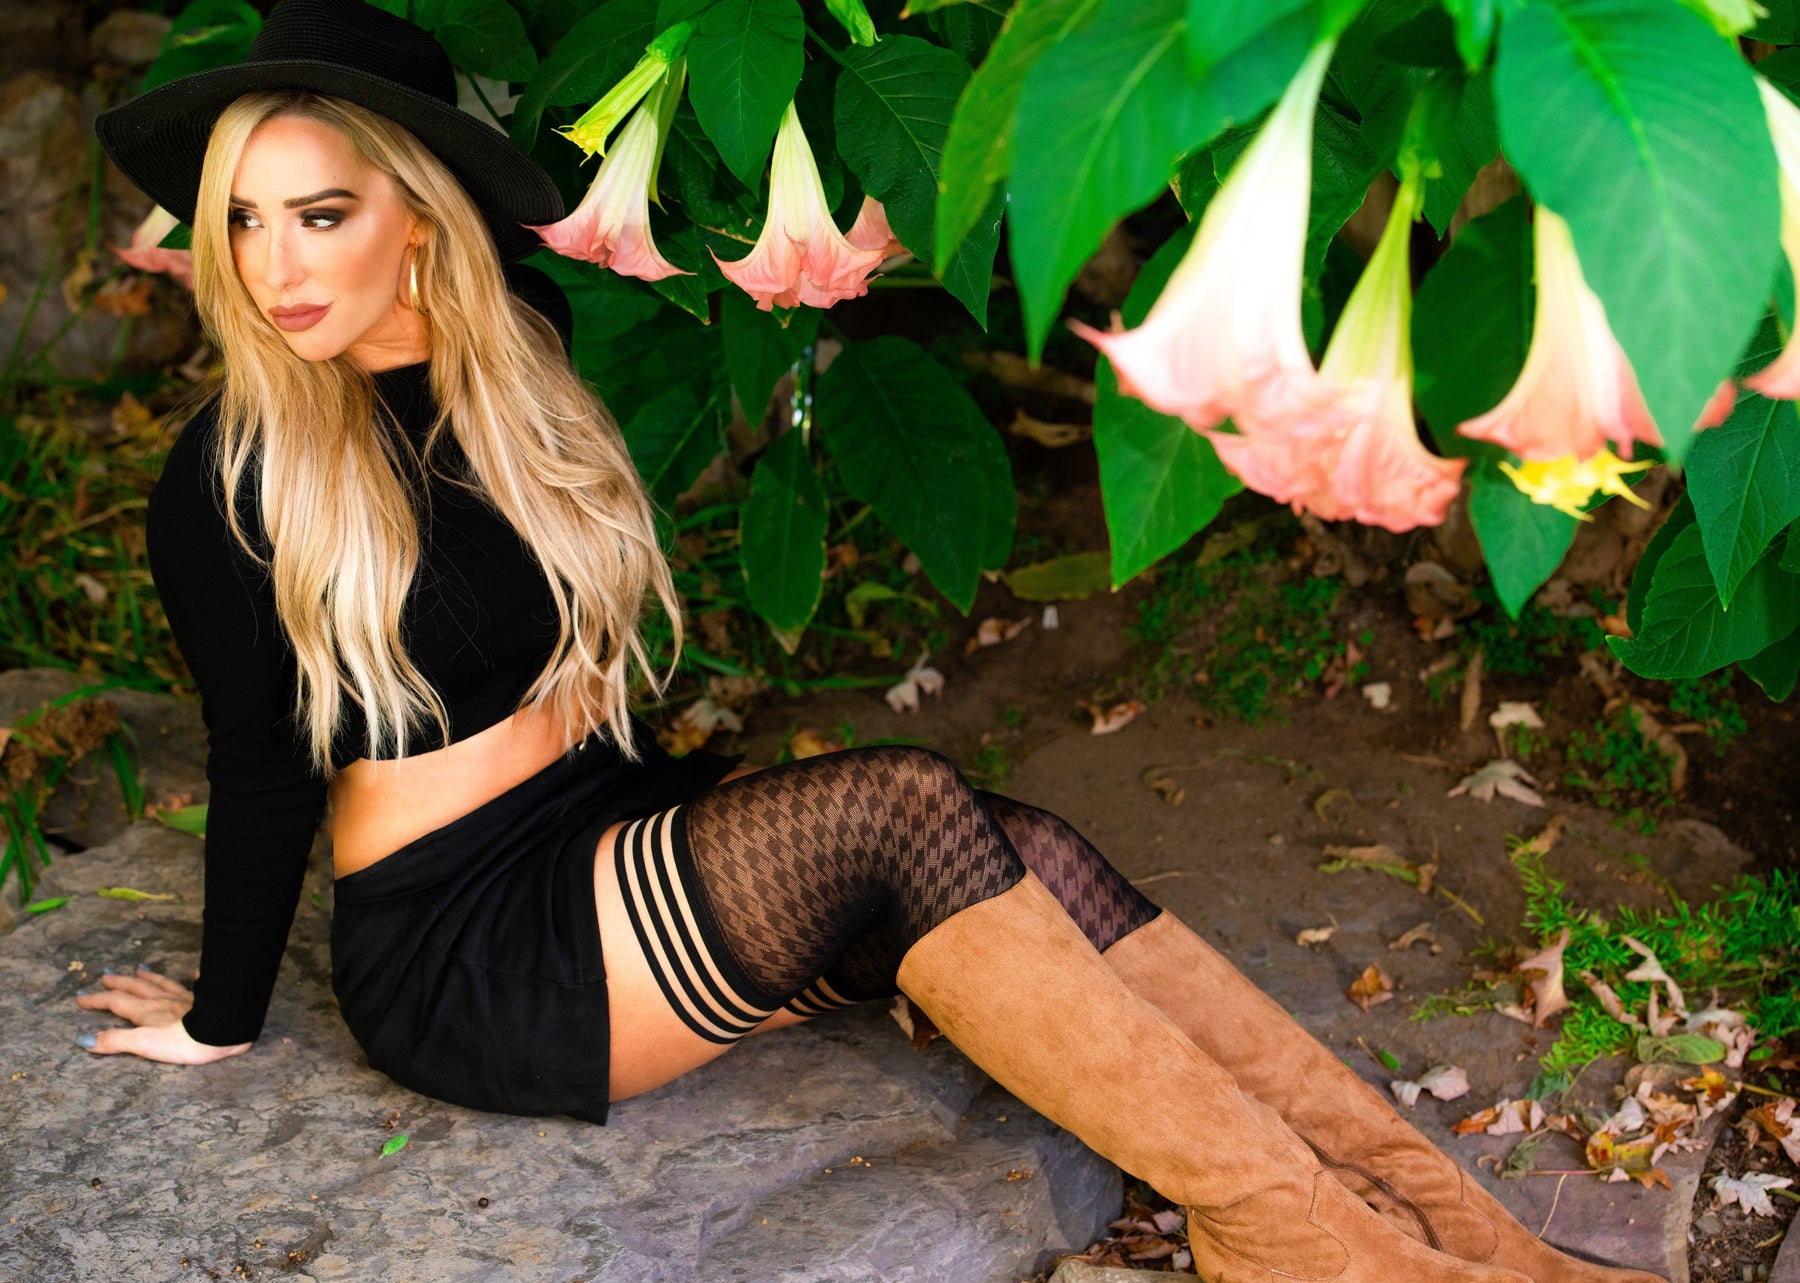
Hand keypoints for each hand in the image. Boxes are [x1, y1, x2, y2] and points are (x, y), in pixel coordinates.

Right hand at [74, 966, 251, 1064]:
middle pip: (137, 988)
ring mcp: (185, 998)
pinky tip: (197, 971)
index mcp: (146, 1011)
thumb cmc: (183, 1041)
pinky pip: (198, 984)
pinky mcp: (205, 1000)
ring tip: (141, 968)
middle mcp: (163, 1000)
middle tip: (105, 974)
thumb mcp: (143, 1044)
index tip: (80, 997)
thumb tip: (83, 1041)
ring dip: (149, 977)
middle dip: (119, 982)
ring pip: (163, 984)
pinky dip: (195, 977)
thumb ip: (114, 1041)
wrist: (222, 1032)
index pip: (116, 1002)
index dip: (96, 999)